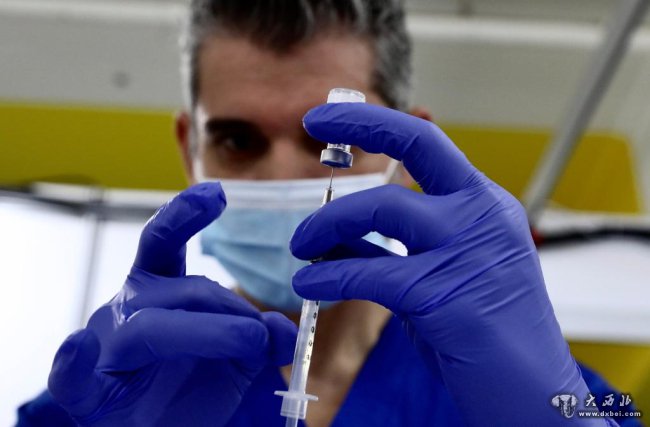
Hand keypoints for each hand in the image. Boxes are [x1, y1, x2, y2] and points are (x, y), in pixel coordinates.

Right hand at [48, 183, 296, 426]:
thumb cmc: (192, 388)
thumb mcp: (239, 358)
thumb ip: (262, 339)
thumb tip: (285, 331)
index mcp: (159, 290)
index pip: (165, 241)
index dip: (185, 214)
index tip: (217, 193)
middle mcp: (130, 307)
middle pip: (182, 290)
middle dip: (231, 309)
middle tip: (264, 336)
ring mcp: (107, 345)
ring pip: (151, 327)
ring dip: (206, 334)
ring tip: (249, 345)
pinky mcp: (88, 390)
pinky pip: (71, 374)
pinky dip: (72, 362)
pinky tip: (80, 347)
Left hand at [292, 104, 601, 425]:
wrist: (529, 392)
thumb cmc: (482, 333)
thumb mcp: (439, 272)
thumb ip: (391, 245)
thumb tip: (332, 229)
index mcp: (482, 205)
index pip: (427, 143)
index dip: (376, 121)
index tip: (330, 116)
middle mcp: (482, 214)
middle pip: (418, 145)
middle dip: (361, 124)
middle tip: (309, 126)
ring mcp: (468, 250)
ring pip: (382, 209)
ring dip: (328, 224)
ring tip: (300, 248)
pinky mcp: (445, 294)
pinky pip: (370, 272)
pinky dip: (330, 277)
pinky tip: (310, 286)